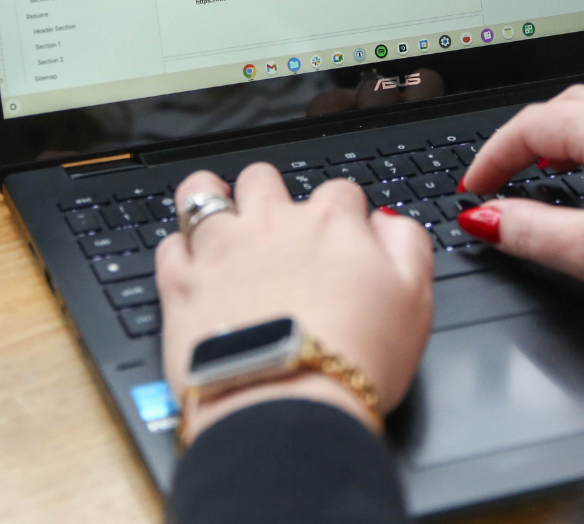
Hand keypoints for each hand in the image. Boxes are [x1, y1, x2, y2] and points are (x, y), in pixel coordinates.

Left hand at [156, 164, 434, 442]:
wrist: (286, 405)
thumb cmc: (353, 359)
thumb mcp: (414, 301)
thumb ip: (406, 245)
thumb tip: (388, 224)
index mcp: (331, 224)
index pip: (339, 191)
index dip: (342, 213)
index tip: (342, 237)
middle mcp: (272, 224)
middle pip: (264, 178)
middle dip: (270, 195)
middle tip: (275, 227)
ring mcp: (221, 249)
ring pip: (203, 193)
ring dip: (212, 200)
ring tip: (220, 222)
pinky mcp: (181, 283)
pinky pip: (169, 244)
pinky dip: (180, 251)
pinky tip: (193, 266)